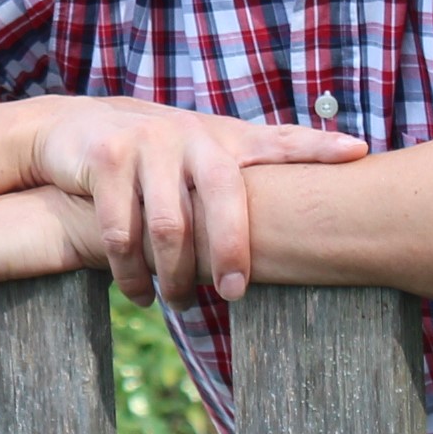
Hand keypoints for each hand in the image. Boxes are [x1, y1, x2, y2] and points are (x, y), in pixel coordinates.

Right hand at [31, 97, 366, 310]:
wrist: (73, 132)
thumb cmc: (150, 158)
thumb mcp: (198, 156)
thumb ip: (243, 173)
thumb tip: (301, 224)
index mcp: (221, 139)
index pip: (278, 139)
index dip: (318, 147)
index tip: (359, 152)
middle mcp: (190, 133)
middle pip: (224, 196)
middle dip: (232, 251)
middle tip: (236, 294)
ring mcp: (148, 141)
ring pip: (169, 228)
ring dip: (172, 276)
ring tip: (174, 301)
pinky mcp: (108, 157)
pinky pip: (121, 232)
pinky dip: (129, 272)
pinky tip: (136, 292)